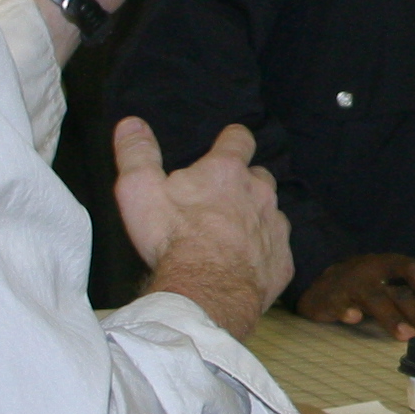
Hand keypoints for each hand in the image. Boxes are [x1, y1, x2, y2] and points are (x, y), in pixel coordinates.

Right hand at [113, 119, 291, 342]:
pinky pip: (276, 250)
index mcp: (227, 172)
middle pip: (259, 176)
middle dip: (243, 183)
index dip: (232, 140)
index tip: (226, 144)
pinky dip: (263, 254)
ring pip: (270, 213)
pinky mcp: (283, 261)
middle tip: (219, 202)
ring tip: (231, 236)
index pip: (239, 139)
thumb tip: (131, 122)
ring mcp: (275, 228)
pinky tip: (244, 265)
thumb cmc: (171, 238)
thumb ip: (137, 152)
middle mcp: (259, 193)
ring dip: (255, 218)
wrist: (204, 291)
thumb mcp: (140, 189)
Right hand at [299, 253, 414, 339]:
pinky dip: (345, 309)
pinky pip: (338, 303)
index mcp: (391, 264)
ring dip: (391, 317)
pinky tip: (353, 319)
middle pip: (397, 290)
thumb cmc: (367, 285)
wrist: (321, 283)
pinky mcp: (330, 297)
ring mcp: (350, 282)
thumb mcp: (396, 282)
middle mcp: (372, 270)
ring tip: (406, 335)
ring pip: (373, 298)